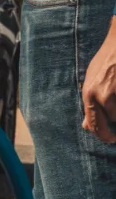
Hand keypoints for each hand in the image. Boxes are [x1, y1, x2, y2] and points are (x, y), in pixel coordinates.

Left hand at [82, 18, 115, 142]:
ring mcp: (113, 95)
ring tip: (115, 93)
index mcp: (88, 94)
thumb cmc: (106, 60)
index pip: (92, 125)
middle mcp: (99, 96)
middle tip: (114, 137)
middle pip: (105, 128)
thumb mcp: (92, 79)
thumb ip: (90, 102)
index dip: (102, 135)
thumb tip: (86, 126)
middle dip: (111, 136)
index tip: (109, 138)